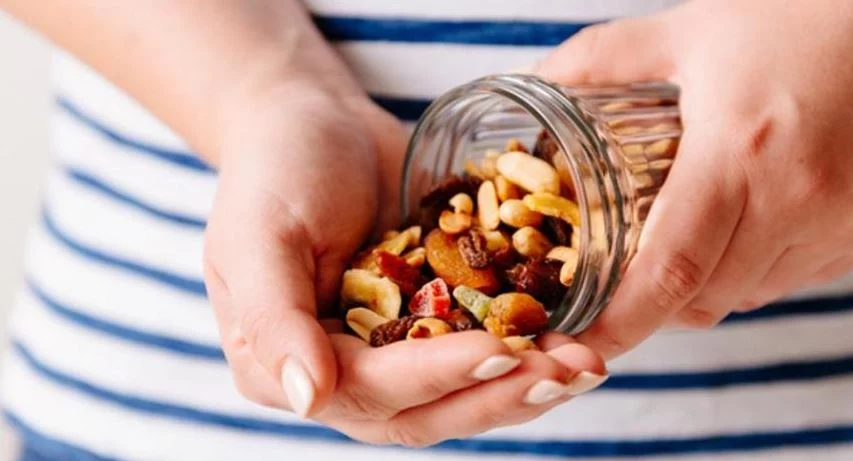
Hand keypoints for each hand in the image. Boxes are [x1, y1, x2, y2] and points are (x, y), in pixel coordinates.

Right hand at [202, 82, 607, 445]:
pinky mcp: (433, 319)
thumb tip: (308, 399)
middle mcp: (342, 373)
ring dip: (525, 382)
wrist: (315, 124)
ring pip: (462, 391)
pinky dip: (528, 344)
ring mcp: (391, 350)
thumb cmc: (275, 171)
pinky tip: (574, 334)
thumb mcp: (258, 235)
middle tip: (564, 372)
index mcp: (287, 366)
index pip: (370, 391)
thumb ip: (272, 319)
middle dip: (497, 394)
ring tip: (585, 363)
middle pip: (426, 409)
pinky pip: (481, 342)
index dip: (437, 377)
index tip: (499, 351)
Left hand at [534, 0, 852, 359]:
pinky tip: (733, 237)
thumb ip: (604, 57)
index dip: (621, 321)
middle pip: (704, 297)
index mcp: (739, 153)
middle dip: (651, 308)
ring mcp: (836, 222)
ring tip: (670, 253)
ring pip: (748, 295)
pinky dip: (749, 275)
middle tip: (613, 291)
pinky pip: (792, 281)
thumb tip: (540, 78)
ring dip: (700, 291)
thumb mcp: (691, 31)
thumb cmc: (797, 19)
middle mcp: (793, 199)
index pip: (671, 270)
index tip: (582, 341)